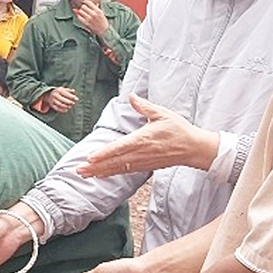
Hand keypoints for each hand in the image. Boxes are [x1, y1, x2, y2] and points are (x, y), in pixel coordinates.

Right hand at [42, 87, 77, 112]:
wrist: (49, 94)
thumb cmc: (59, 92)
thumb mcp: (63, 89)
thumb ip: (69, 90)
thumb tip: (73, 91)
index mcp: (58, 90)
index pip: (65, 93)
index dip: (71, 96)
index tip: (76, 99)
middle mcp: (55, 95)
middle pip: (62, 99)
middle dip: (68, 102)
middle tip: (73, 103)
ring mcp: (52, 100)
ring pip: (59, 104)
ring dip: (65, 106)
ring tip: (70, 106)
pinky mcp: (52, 104)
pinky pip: (56, 108)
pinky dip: (61, 110)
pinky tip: (66, 110)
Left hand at [75, 0, 109, 35]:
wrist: (104, 30)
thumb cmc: (102, 20)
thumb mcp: (101, 12)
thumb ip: (96, 7)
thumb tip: (90, 2)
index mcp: (98, 10)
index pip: (88, 2)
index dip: (86, 1)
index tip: (85, 2)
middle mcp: (93, 14)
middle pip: (83, 6)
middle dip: (83, 7)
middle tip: (84, 9)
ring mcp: (89, 19)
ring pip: (80, 11)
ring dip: (81, 11)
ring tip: (83, 12)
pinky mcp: (86, 23)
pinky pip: (79, 17)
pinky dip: (79, 16)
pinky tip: (81, 16)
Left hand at [78, 95, 218, 176]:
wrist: (194, 148)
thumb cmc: (178, 130)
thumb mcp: (162, 114)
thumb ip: (144, 107)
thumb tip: (131, 96)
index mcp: (143, 139)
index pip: (119, 147)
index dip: (103, 154)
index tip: (90, 158)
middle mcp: (141, 153)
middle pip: (114, 162)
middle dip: (95, 167)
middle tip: (78, 170)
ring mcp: (143, 162)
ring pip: (118, 169)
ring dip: (100, 172)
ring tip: (84, 174)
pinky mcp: (145, 167)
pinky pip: (125, 172)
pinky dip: (111, 174)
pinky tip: (101, 175)